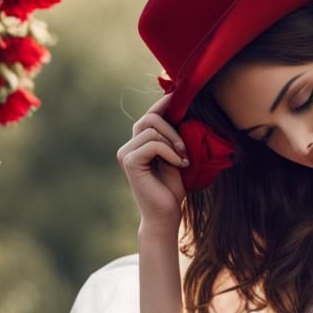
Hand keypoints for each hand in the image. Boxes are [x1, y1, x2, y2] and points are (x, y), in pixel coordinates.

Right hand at [116, 92, 188, 230]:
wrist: (166, 215)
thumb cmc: (172, 191)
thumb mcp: (177, 158)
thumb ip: (174, 138)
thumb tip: (183, 111)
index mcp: (140, 143)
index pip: (151, 115)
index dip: (165, 104)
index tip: (181, 96)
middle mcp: (130, 145)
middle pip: (150, 117)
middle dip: (173, 129)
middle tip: (186, 150)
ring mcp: (126, 152)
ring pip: (152, 129)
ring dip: (173, 142)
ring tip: (183, 160)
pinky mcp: (129, 160)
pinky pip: (153, 143)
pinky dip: (169, 152)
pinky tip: (178, 164)